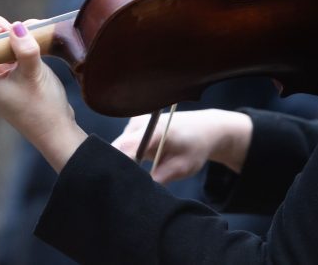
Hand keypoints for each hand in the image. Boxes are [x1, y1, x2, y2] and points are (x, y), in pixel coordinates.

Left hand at [0, 16, 86, 171]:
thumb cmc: (41, 109)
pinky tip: (38, 37)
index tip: (1, 30)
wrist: (56, 130)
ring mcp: (3, 73)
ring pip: (1, 42)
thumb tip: (17, 26)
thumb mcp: (33, 75)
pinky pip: (15, 50)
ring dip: (15, 34)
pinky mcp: (17, 72)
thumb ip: (24, 49)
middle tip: (19, 31)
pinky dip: (25, 41)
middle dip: (0, 29)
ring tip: (33, 33)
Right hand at [112, 109, 251, 183]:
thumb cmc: (195, 148)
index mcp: (154, 131)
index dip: (114, 166)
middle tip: (122, 189)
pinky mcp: (134, 127)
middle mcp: (140, 123)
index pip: (124, 148)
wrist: (204, 129)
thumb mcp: (181, 168)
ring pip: (117, 149)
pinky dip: (126, 158)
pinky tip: (135, 168)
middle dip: (117, 169)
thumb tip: (137, 193)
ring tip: (132, 178)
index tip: (113, 185)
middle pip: (116, 149)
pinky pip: (123, 146)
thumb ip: (159, 180)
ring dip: (122, 164)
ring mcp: (135, 123)